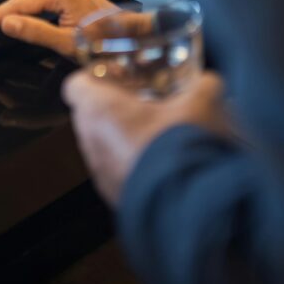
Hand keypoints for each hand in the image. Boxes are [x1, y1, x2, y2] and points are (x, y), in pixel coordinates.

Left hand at [63, 70, 231, 205]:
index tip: (115, 75)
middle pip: (89, 114)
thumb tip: (209, 82)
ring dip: (124, 137)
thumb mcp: (200, 105)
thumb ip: (202, 86)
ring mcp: (99, 172)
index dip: (93, 77)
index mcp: (99, 110)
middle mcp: (90, 140)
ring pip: (103, 144)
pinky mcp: (114, 196)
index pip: (74, 85)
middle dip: (114, 107)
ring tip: (157, 133)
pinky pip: (117, 171)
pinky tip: (161, 162)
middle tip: (143, 101)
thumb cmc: (180, 147)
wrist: (188, 208)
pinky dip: (133, 163)